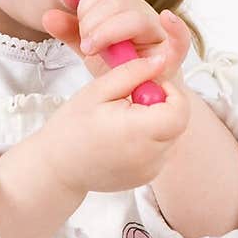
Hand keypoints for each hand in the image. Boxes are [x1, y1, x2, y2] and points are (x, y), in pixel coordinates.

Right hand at [39, 51, 191, 196]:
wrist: (56, 168)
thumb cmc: (71, 127)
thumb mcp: (98, 90)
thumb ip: (134, 71)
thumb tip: (161, 59)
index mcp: (139, 132)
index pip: (180, 109)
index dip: (169, 92)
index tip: (145, 87)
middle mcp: (150, 156)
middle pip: (178, 123)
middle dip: (161, 107)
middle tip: (130, 104)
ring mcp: (150, 170)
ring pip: (171, 137)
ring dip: (156, 124)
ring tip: (123, 122)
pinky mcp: (147, 178)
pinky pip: (161, 152)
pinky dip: (149, 141)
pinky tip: (123, 139)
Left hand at [40, 0, 191, 84]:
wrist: (139, 96)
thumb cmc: (118, 69)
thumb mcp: (91, 49)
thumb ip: (71, 33)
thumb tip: (47, 16)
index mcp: (123, 7)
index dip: (86, 9)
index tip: (82, 34)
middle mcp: (142, 13)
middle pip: (116, 2)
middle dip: (94, 25)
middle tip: (89, 47)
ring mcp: (159, 32)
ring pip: (135, 17)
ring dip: (110, 34)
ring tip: (100, 52)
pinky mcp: (174, 55)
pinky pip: (182, 37)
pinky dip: (176, 27)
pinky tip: (167, 18)